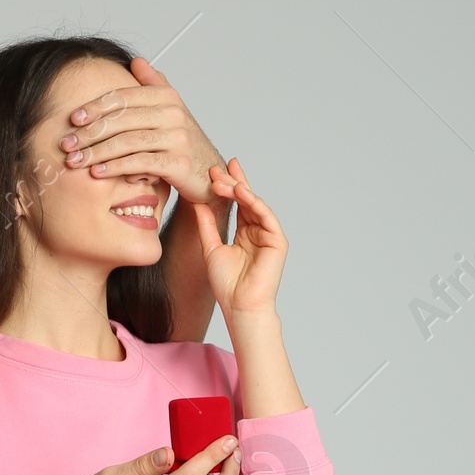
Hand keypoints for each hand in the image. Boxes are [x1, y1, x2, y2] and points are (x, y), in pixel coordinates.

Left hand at [58, 55, 223, 207]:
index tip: (72, 119)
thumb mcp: (170, 110)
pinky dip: (116, 168)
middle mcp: (174, 113)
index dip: (95, 107)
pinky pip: (140, 163)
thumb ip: (153, 85)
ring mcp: (178, 138)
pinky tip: (97, 172)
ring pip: (128, 141)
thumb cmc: (182, 143)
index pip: (124, 97)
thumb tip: (136, 61)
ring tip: (75, 161)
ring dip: (97, 152)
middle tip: (66, 144)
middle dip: (90, 132)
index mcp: (167, 96)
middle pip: (122, 119)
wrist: (210, 174)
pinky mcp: (179, 163)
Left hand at [193, 159, 286, 320]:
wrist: (239, 306)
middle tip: (217, 168)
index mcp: (244, 233)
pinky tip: (240, 191)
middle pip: (246, 200)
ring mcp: (269, 234)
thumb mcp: (210, 247)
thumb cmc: (226, 284)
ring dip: (239, 189)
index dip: (226, 186)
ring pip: (254, 204)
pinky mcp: (277, 240)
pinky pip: (265, 215)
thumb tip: (197, 202)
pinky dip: (253, 202)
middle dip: (232, 182)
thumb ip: (206, 224)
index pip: (236, 204)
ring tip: (222, 179)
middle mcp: (258, 231)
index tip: (212, 171)